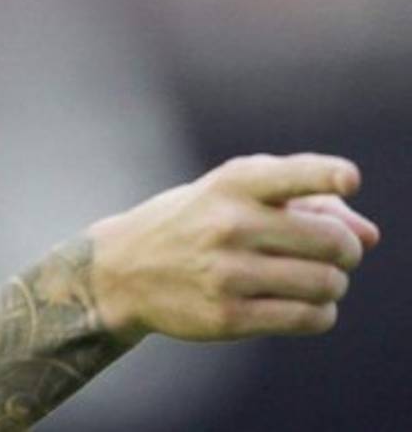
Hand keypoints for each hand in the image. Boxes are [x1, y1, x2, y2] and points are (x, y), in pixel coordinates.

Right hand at [86, 153, 379, 343]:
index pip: (289, 174)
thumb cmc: (195, 224)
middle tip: (333, 254)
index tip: (349, 179)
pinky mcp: (228, 317)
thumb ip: (306, 203)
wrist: (122, 271)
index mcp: (232, 185)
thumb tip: (371, 236)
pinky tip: (307, 306)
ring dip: (333, 284)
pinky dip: (321, 313)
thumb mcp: (235, 197)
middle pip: (333, 243)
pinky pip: (310, 318)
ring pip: (328, 284)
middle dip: (346, 251)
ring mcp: (226, 274)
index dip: (326, 174)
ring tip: (314, 280)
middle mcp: (228, 225)